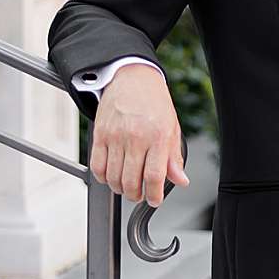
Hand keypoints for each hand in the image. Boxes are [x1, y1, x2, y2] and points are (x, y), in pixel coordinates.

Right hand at [90, 65, 188, 206]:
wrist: (132, 78)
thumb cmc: (154, 102)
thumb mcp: (171, 128)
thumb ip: (173, 157)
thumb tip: (181, 180)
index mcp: (157, 136)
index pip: (155, 176)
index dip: (155, 195)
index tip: (155, 200)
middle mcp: (135, 137)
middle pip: (132, 181)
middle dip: (136, 195)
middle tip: (140, 195)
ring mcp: (115, 136)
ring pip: (113, 177)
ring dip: (120, 188)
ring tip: (127, 186)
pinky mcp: (99, 135)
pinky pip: (97, 166)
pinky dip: (103, 178)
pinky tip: (111, 176)